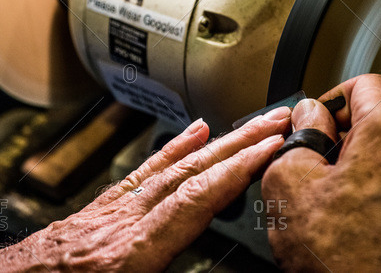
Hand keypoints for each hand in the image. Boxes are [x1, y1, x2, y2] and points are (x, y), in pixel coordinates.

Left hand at [0, 107, 290, 271]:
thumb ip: (173, 266)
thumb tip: (219, 263)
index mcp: (131, 251)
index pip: (198, 198)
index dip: (239, 169)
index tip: (271, 147)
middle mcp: (124, 221)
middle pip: (193, 172)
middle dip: (240, 142)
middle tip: (276, 121)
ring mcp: (113, 210)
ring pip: (174, 166)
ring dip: (220, 141)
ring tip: (252, 123)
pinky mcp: (104, 207)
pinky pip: (144, 170)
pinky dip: (175, 148)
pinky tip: (198, 132)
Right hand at [262, 74, 380, 271]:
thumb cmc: (340, 259)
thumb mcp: (290, 182)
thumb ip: (299, 134)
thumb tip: (308, 117)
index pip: (363, 83)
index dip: (331, 100)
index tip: (317, 123)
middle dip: (348, 134)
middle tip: (320, 164)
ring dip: (367, 163)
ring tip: (338, 198)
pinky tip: (361, 217)